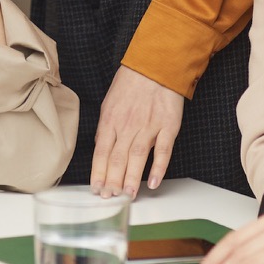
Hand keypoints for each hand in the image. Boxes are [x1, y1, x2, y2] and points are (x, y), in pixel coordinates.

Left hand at [90, 64, 183, 196]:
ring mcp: (149, 127)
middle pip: (117, 158)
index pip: (101, 152)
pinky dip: (158, 168)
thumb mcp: (110, 103)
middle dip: (112, 181)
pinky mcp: (168, 126)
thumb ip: (107, 127)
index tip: (96, 189)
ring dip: (131, 178)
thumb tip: (101, 148)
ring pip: (137, 157)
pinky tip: (153, 182)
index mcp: (111, 120)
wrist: (156, 66)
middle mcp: (128, 125)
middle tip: (109, 198)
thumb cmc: (131, 83)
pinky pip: (162, 151)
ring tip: (127, 195)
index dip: (98, 173)